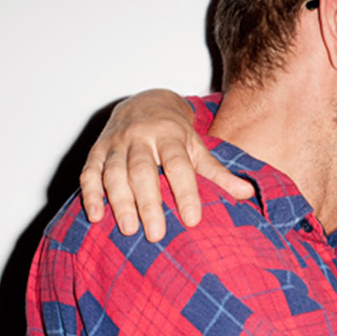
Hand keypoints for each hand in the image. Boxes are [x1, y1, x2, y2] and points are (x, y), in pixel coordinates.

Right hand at [78, 89, 252, 241]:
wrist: (145, 102)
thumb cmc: (174, 133)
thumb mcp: (198, 148)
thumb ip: (218, 173)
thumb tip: (247, 193)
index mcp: (170, 134)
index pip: (178, 164)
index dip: (185, 192)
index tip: (193, 220)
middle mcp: (141, 136)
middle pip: (143, 170)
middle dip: (149, 202)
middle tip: (156, 234)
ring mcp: (116, 143)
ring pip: (115, 172)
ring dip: (120, 201)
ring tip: (129, 229)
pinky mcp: (96, 151)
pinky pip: (89, 172)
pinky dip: (90, 194)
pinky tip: (95, 216)